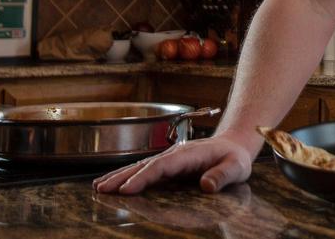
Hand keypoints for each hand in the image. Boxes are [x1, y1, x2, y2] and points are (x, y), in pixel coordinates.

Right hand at [92, 132, 255, 194]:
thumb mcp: (236, 167)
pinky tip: (112, 184)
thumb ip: (223, 175)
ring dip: (119, 176)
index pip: (162, 166)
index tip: (127, 189)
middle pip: (144, 165)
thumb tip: (207, 186)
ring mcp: (169, 159)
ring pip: (140, 167)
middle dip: (122, 177)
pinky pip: (144, 171)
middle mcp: (175, 154)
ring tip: (98, 187)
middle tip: (101, 189)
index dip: (144, 177)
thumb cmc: (235, 158)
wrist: (234, 145)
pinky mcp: (167, 166)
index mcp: (189, 154)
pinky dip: (127, 176)